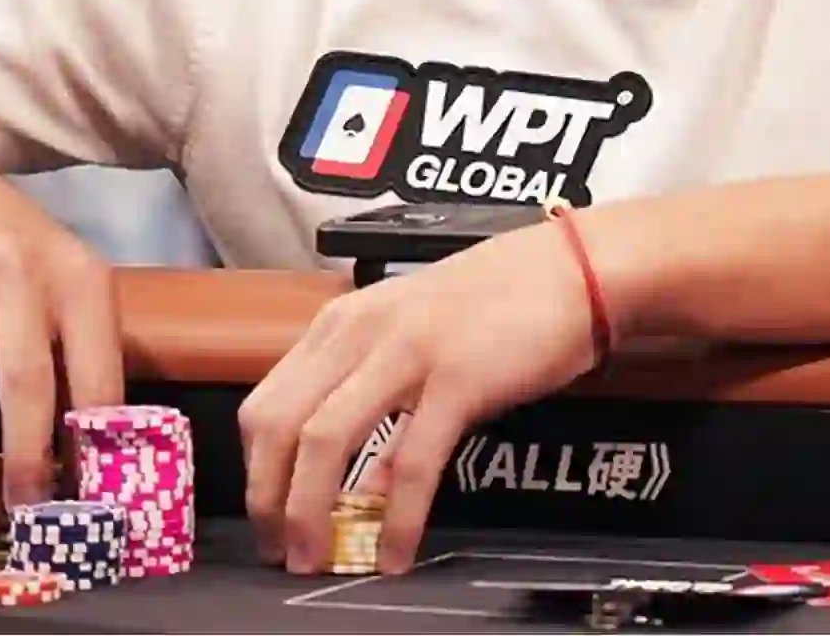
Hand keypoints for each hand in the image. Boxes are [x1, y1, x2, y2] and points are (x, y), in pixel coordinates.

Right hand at [0, 158, 123, 532]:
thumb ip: (81, 356)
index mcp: (78, 278)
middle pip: (25, 387)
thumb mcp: (66, 284)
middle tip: (25, 519)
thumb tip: (87, 460)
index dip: (91, 443)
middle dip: (25, 464)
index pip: (95, 372)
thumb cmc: (17, 257)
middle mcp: (18, 276)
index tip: (86, 498)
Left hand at [239, 221, 604, 574]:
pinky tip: (394, 552)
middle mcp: (362, 332)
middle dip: (269, 499)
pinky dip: (394, 518)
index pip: (266, 402)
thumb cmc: (499, 302)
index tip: (265, 514)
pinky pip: (409, 462)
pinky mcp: (457, 380)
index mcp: (343, 323)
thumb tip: (355, 481)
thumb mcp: (412, 336)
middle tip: (279, 549)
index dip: (255, 470)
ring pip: (325, 440)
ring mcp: (407, 353)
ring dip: (309, 511)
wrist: (574, 271)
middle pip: (279, 423)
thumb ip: (373, 396)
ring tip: (315, 559)